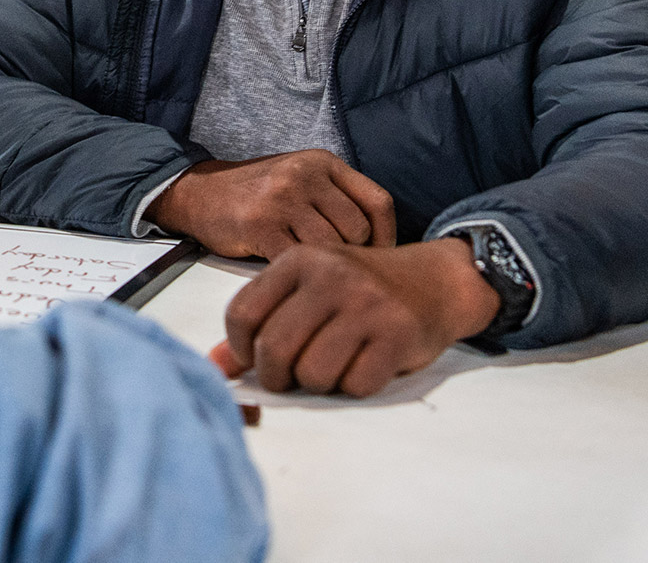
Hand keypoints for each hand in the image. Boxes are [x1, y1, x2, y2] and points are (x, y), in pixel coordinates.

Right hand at [146, 150, 395, 259]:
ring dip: (323, 267)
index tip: (377, 258)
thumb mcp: (302, 179)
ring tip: (313, 273)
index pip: (378, 202)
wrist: (199, 193)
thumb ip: (338, 199)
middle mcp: (305, 174)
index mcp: (323, 162)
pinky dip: (298, 272)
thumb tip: (383, 244)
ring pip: (330, 247)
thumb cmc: (258, 194)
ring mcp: (281, 198)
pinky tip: (289, 272)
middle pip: (357, 229)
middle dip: (352, 257)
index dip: (386, 237)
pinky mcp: (260, 224)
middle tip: (338, 271)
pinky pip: (298, 259)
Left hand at [210, 238, 500, 396]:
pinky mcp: (397, 333)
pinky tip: (363, 366)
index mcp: (297, 259)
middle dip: (276, 377)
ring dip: (318, 384)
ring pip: (313, 373)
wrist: (432, 281)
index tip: (255, 360)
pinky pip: (355, 384)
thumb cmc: (358, 291)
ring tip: (330, 367)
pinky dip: (354, 387)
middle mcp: (329, 275)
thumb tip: (215, 369)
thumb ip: (260, 324)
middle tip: (290, 378)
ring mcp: (365, 303)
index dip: (240, 350)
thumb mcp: (305, 291)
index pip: (242, 314)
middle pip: (275, 349)